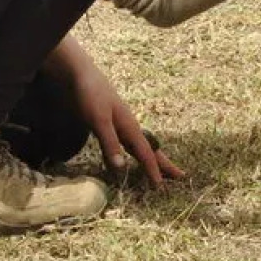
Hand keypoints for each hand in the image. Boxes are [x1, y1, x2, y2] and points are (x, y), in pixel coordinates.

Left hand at [48, 38, 184, 186]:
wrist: (81, 74)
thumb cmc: (90, 95)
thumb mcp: (98, 120)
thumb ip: (109, 143)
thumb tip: (121, 168)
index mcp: (129, 126)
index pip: (145, 153)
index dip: (152, 170)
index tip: (160, 186)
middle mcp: (129, 126)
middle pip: (150, 148)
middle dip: (164, 163)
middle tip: (180, 176)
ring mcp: (121, 123)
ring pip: (140, 145)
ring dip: (151, 158)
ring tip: (160, 167)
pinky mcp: (112, 122)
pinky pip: (129, 142)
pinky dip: (136, 151)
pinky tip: (132, 153)